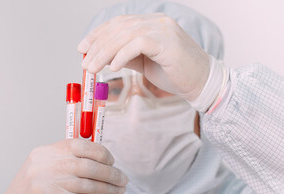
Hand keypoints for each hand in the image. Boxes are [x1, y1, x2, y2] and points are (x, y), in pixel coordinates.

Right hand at [0, 139, 127, 193]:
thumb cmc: (30, 191)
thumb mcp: (41, 166)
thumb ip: (65, 159)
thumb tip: (98, 158)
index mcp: (44, 153)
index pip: (78, 145)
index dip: (99, 152)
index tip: (111, 160)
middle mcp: (46, 167)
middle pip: (87, 165)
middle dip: (110, 172)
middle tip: (122, 178)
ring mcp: (48, 186)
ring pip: (88, 184)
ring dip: (108, 187)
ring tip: (119, 190)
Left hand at [78, 13, 209, 100]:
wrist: (201, 82)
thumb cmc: (174, 73)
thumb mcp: (144, 62)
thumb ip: (126, 55)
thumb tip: (104, 57)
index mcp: (151, 23)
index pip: (118, 23)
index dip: (98, 34)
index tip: (83, 47)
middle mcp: (156, 21)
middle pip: (119, 28)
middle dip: (97, 45)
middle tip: (85, 62)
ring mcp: (163, 29)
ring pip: (125, 35)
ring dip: (105, 52)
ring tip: (92, 67)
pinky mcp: (167, 42)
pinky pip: (139, 44)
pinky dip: (122, 55)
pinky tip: (113, 67)